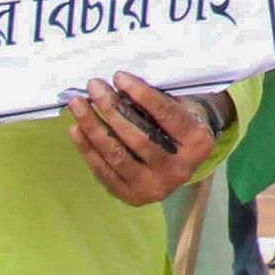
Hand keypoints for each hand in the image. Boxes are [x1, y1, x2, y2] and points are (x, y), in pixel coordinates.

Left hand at [67, 73, 222, 204]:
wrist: (182, 161)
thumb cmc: (179, 126)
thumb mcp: (179, 108)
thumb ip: (155, 100)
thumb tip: (117, 86)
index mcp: (198, 143)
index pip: (166, 115)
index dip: (141, 94)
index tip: (119, 77)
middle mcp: (179, 170)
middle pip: (139, 137)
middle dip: (112, 109)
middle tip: (94, 87)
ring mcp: (156, 187)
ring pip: (118, 156)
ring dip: (93, 128)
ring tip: (78, 105)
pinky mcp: (133, 196)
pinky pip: (105, 172)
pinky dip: (88, 150)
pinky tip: (76, 130)